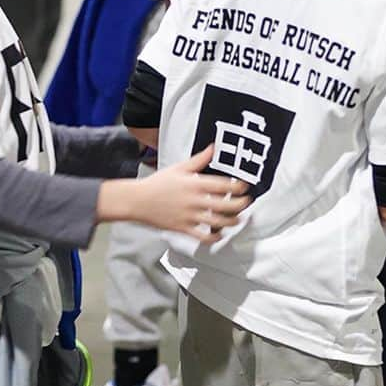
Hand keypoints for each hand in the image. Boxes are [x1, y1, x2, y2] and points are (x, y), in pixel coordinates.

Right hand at [97, 146, 250, 241]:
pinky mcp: (183, 228)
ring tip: (238, 219)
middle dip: (239, 205)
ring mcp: (189, 216)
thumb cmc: (158, 183)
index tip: (246, 187)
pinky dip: (213, 238)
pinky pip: (202, 236)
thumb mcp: (179, 167)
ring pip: (216, 222)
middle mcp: (194, 201)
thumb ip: (199, 159)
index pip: (222, 185)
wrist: (138, 200)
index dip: (237, 187)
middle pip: (224, 205)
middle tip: (247, 203)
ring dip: (231, 222)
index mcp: (194, 184)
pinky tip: (219, 235)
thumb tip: (213, 147)